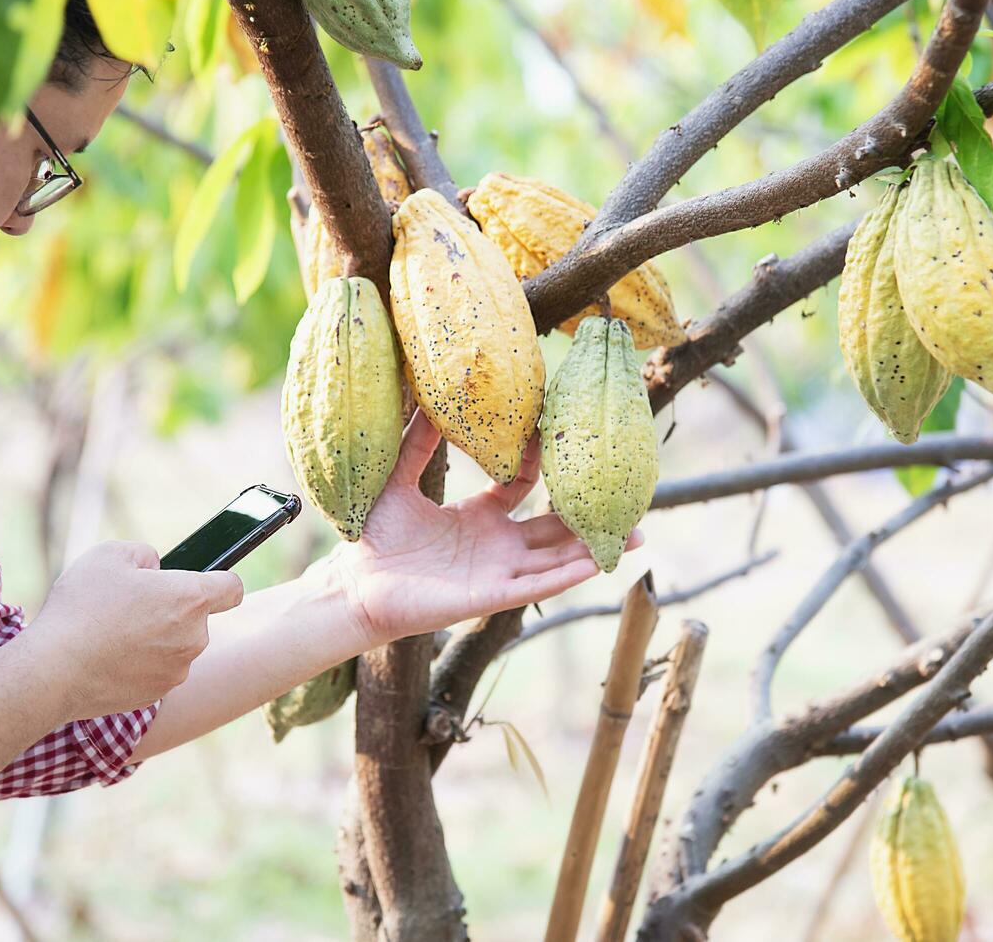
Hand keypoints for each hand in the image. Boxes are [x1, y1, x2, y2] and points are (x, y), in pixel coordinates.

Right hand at [29, 541, 243, 719]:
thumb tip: (155, 569)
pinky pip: (156, 669)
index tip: (207, 581)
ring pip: (176, 644)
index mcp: (190, 598)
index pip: (232, 588)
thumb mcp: (109, 555)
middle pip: (196, 617)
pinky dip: (140, 663)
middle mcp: (194, 637)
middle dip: (171, 608)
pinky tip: (108, 656)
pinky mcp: (157, 693)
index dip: (220, 581)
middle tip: (129, 605)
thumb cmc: (81, 608)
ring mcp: (177, 669)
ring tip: (112, 632)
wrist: (52, 671)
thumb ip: (144, 554)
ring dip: (156, 637)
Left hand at [323, 410, 641, 646]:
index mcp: (479, 517)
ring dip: (594, 545)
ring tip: (636, 530)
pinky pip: (538, 585)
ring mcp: (498, 571)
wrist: (355, 586)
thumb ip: (416, 442)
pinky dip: (569, 574)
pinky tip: (597, 560)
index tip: (563, 432)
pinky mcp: (492, 596)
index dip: (543, 462)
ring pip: (558, 557)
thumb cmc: (374, 537)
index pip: (524, 486)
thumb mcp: (397, 479)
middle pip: (555, 526)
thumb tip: (429, 396)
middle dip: (589, 510)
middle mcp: (496, 544)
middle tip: (626, 490)